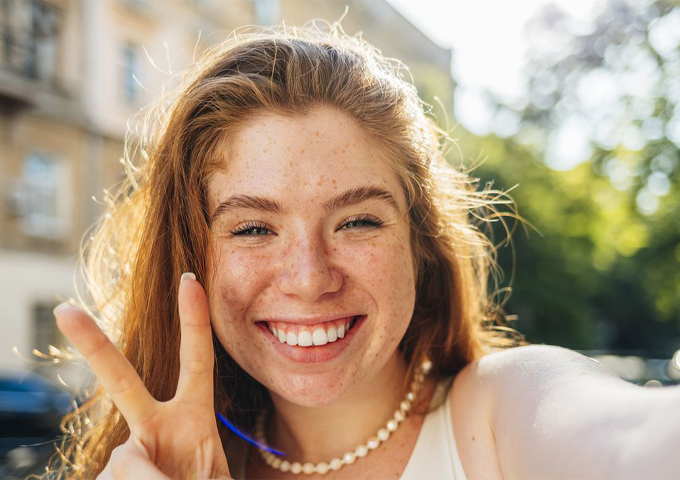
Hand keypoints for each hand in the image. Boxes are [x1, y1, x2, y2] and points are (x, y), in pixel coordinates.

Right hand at [54, 273, 230, 479]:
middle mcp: (156, 427)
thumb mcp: (215, 479)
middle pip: (121, 382)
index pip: (197, 361)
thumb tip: (132, 466)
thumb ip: (195, 473)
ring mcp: (128, 453)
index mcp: (193, 417)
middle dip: (95, 347)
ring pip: (124, 465)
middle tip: (65, 312)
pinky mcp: (106, 477)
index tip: (190, 280)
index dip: (194, 321)